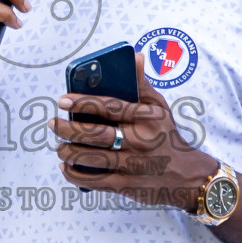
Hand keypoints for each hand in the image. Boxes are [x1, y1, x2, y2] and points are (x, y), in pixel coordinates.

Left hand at [51, 51, 219, 209]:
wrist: (187, 176)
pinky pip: (94, 180)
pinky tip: (66, 166)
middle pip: (95, 134)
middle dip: (68, 128)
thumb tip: (135, 56)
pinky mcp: (126, 186)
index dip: (83, 102)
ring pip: (90, 158)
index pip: (110, 107)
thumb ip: (142, 84)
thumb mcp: (160, 108)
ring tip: (58, 145)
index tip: (63, 100)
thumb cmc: (167, 137)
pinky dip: (75, 174)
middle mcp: (138, 141)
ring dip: (68, 151)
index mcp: (146, 119)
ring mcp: (132, 166)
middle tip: (54, 123)